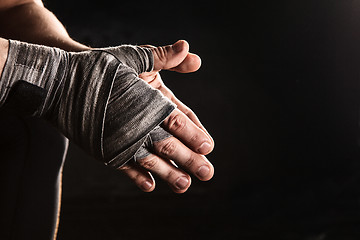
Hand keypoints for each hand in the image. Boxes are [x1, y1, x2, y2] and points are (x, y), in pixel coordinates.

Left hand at [119, 40, 214, 192]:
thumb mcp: (137, 57)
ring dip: (169, 172)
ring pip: (154, 156)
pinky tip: (149, 185)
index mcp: (157, 101)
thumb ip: (163, 57)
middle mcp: (146, 120)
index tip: (207, 145)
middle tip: (206, 173)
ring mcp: (130, 135)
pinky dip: (137, 175)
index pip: (181, 118)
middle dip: (190, 158)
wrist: (72, 80)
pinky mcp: (112, 147)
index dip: (195, 132)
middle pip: (172, 142)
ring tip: (184, 186)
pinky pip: (126, 163)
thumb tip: (188, 48)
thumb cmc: (107, 65)